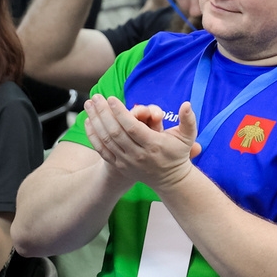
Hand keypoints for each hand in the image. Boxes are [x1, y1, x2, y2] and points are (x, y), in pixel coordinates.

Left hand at [83, 96, 200, 190]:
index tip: (112, 98)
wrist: (170, 179)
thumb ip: (188, 120)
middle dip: (103, 113)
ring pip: (106, 140)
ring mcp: (126, 162)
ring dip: (95, 121)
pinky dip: (93, 136)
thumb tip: (187, 104)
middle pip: (115, 132)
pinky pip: (102, 150)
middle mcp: (138, 155)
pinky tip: (88, 121)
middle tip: (96, 97)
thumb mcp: (188, 137)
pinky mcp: (119, 166)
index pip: (132, 128)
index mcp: (153, 145)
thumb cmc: (178, 153)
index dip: (120, 113)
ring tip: (89, 104)